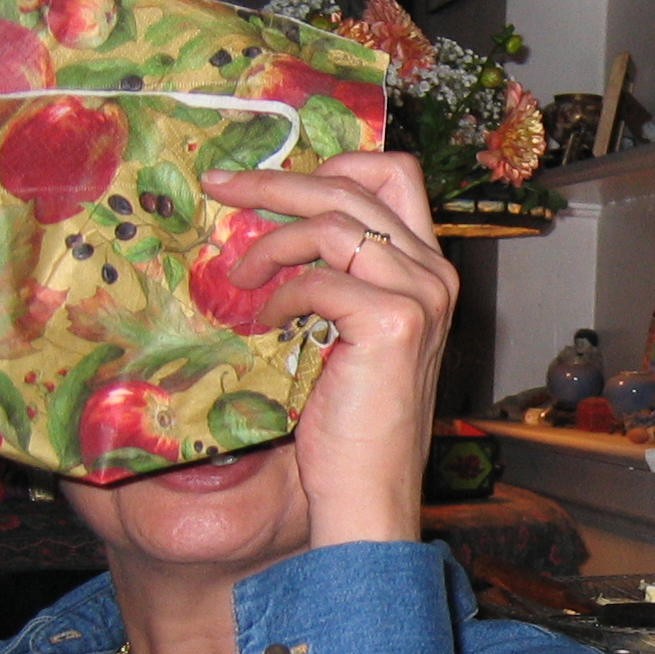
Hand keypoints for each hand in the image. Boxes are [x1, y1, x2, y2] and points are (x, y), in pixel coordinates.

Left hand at [201, 153, 458, 547]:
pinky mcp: (394, 323)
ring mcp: (421, 296)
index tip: (269, 179)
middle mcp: (435, 274)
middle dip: (276, 178)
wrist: (368, 492)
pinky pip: (317, 279)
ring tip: (238, 278)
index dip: (331, 161)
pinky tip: (267, 325)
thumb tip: (274, 222)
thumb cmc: (350, 423)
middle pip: (355, 182)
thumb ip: (335, 275)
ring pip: (332, 221)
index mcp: (429, 269)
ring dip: (270, 243)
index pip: (393, 174)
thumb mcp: (345, 330)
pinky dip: (280, 296)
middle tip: (219, 185)